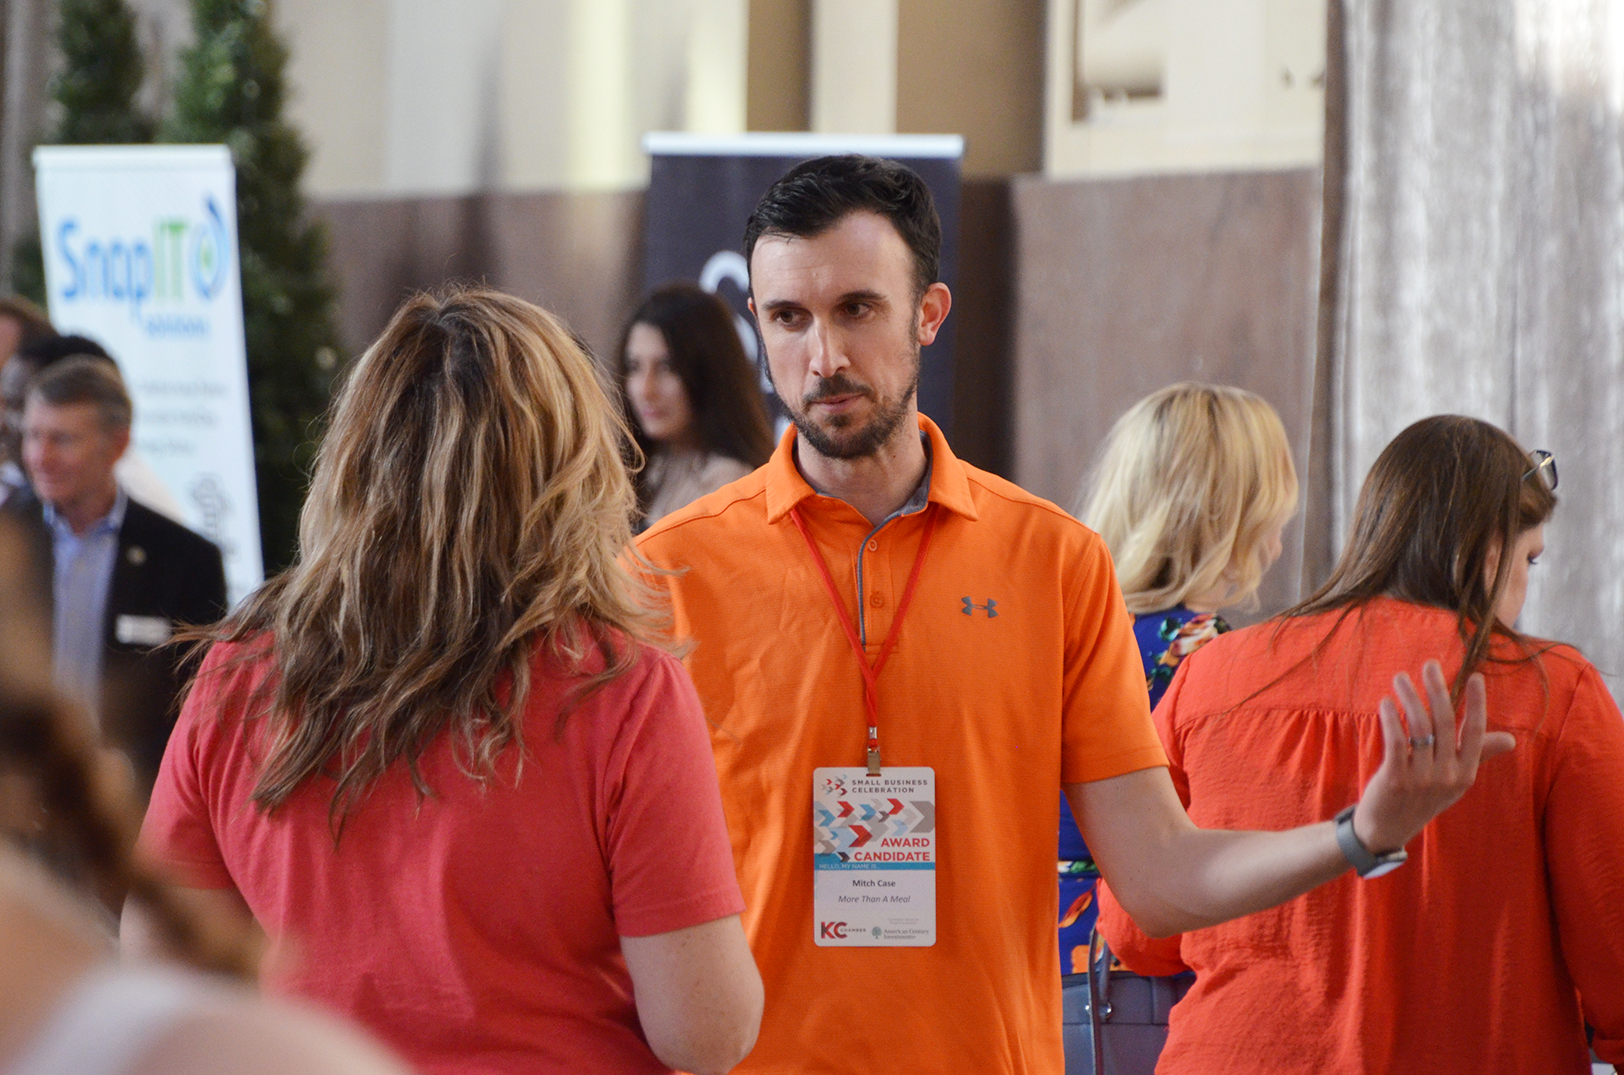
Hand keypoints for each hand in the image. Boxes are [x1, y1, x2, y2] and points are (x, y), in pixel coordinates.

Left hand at [1351, 660, 1516, 852]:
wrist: (1387, 829)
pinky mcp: (1396, 779)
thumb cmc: (1421, 798)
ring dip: (1409, 697)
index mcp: (1465, 774)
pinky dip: (1391, 717)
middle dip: (1437, 689)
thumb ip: (1477, 756)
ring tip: (1400, 678)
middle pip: (1444, 722)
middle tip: (1430, 665)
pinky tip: (1386, 702)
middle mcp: (1448, 776)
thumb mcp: (1454, 782)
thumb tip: (1509, 740)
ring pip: (1418, 727)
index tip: (1475, 677)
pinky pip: (1396, 740)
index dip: (1477, 704)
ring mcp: (1422, 779)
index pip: (1475, 732)